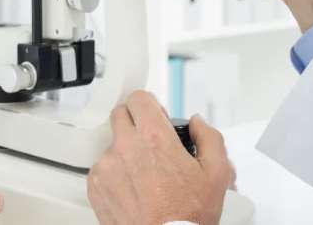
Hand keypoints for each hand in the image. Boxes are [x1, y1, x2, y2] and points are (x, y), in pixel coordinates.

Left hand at [88, 92, 232, 224]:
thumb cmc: (189, 215)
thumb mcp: (216, 174)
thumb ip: (209, 137)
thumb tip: (196, 123)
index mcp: (153, 137)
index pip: (139, 98)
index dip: (150, 106)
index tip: (156, 118)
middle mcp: (125, 146)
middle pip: (121, 114)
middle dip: (135, 122)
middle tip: (149, 142)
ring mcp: (107, 165)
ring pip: (112, 142)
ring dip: (125, 150)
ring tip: (144, 174)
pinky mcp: (96, 184)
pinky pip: (102, 166)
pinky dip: (115, 172)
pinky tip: (133, 188)